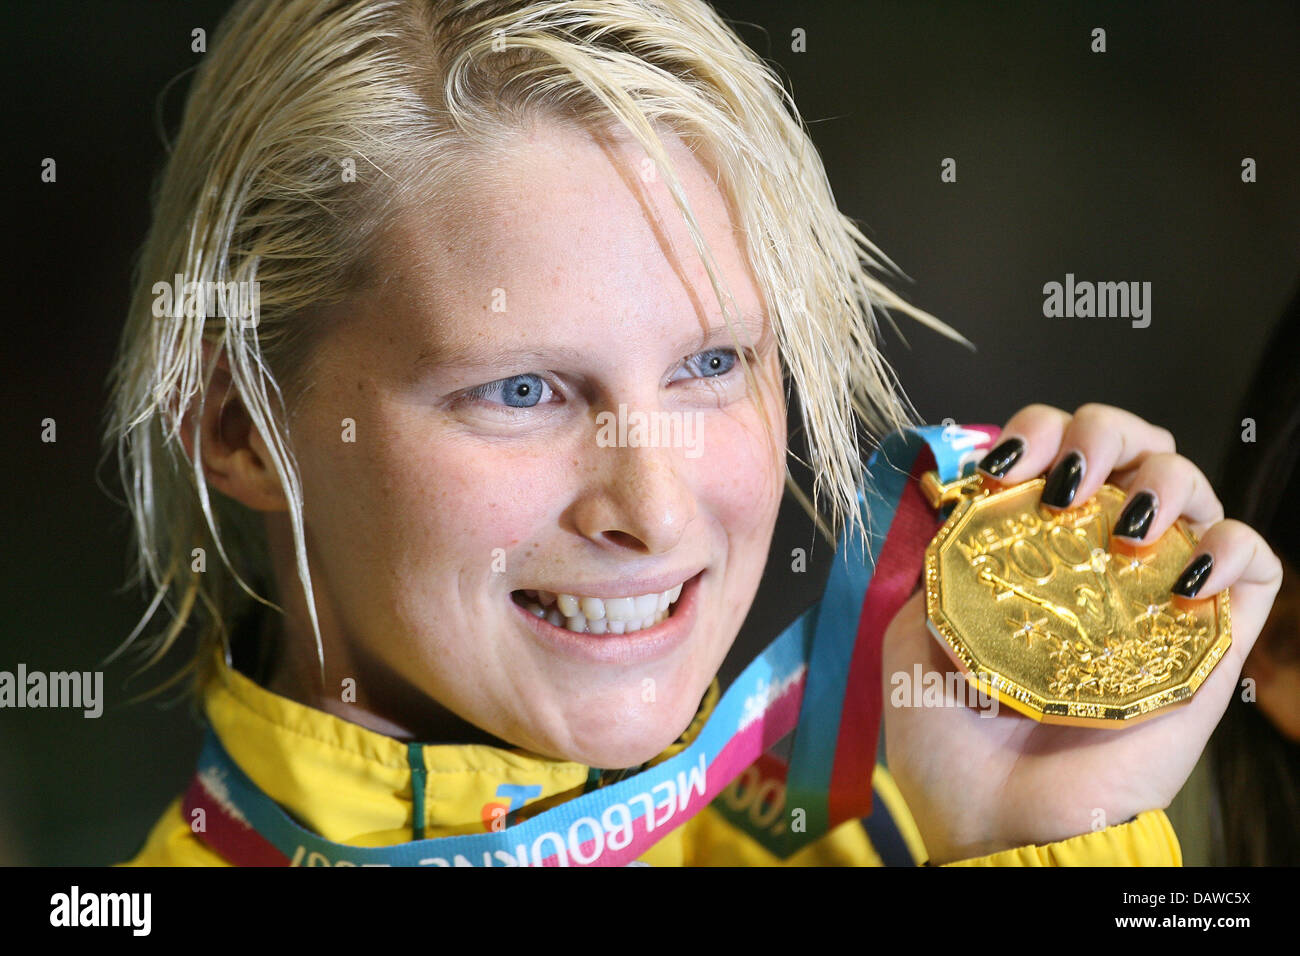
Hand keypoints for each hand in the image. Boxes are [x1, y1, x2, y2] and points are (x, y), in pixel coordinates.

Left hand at [882, 403, 1282, 863]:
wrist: (998, 826)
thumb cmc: (950, 745)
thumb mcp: (916, 635)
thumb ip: (935, 566)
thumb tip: (950, 497)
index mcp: (1033, 555)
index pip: (1057, 452)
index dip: (1036, 430)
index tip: (1004, 463)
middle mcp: (1099, 562)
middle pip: (1133, 448)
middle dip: (1105, 429)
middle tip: (1068, 476)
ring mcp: (1157, 597)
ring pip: (1197, 486)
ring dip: (1167, 477)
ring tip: (1126, 525)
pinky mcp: (1214, 642)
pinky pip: (1259, 565)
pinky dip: (1233, 546)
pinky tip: (1183, 577)